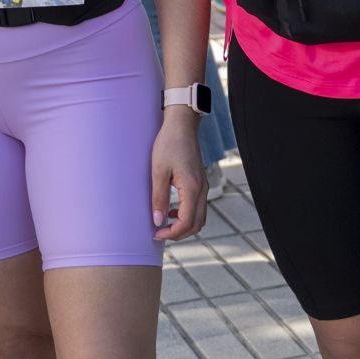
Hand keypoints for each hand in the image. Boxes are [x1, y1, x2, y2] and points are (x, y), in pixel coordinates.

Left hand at [151, 110, 206, 241]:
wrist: (182, 124)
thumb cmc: (169, 144)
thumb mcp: (158, 171)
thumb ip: (159, 198)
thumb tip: (158, 221)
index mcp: (192, 188)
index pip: (186, 222)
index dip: (171, 233)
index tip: (155, 232)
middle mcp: (201, 189)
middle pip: (197, 224)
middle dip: (179, 234)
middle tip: (159, 233)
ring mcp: (203, 186)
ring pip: (199, 217)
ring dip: (184, 226)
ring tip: (164, 224)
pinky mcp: (200, 182)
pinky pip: (198, 207)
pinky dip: (187, 215)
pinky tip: (172, 211)